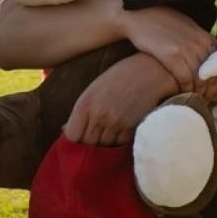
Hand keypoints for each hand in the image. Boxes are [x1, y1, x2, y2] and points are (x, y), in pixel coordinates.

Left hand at [63, 54, 179, 145]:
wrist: (150, 71)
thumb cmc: (120, 76)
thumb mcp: (95, 88)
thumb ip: (82, 111)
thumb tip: (66, 130)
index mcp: (85, 104)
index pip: (72, 136)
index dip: (75, 138)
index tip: (80, 137)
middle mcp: (98, 115)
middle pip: (87, 144)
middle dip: (89, 143)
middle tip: (95, 138)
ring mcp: (115, 122)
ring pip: (104, 146)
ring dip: (105, 144)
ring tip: (109, 133)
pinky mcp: (131, 127)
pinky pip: (120, 144)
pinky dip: (119, 141)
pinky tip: (121, 131)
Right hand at [119, 6, 216, 90]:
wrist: (141, 16)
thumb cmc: (164, 22)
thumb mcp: (188, 29)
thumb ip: (200, 41)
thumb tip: (211, 54)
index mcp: (205, 38)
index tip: (216, 88)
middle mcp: (200, 44)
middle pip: (212, 73)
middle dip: (210, 88)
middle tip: (206, 97)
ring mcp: (187, 50)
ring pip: (200, 78)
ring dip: (198, 91)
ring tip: (195, 97)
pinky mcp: (172, 56)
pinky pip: (185, 79)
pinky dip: (186, 88)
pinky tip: (182, 92)